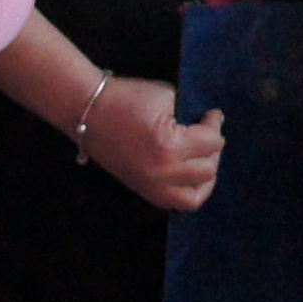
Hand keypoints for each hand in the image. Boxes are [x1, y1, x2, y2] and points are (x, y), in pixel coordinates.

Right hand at [75, 77, 227, 213]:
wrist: (87, 111)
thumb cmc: (126, 98)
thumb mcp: (166, 98)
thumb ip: (190, 116)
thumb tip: (209, 126)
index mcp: (168, 147)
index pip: (210, 143)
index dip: (215, 124)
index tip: (213, 115)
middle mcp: (162, 173)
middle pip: (207, 170)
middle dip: (213, 149)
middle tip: (210, 133)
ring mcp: (150, 186)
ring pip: (194, 197)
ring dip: (205, 177)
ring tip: (205, 159)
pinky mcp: (142, 190)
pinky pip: (173, 203)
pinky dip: (187, 192)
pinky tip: (190, 176)